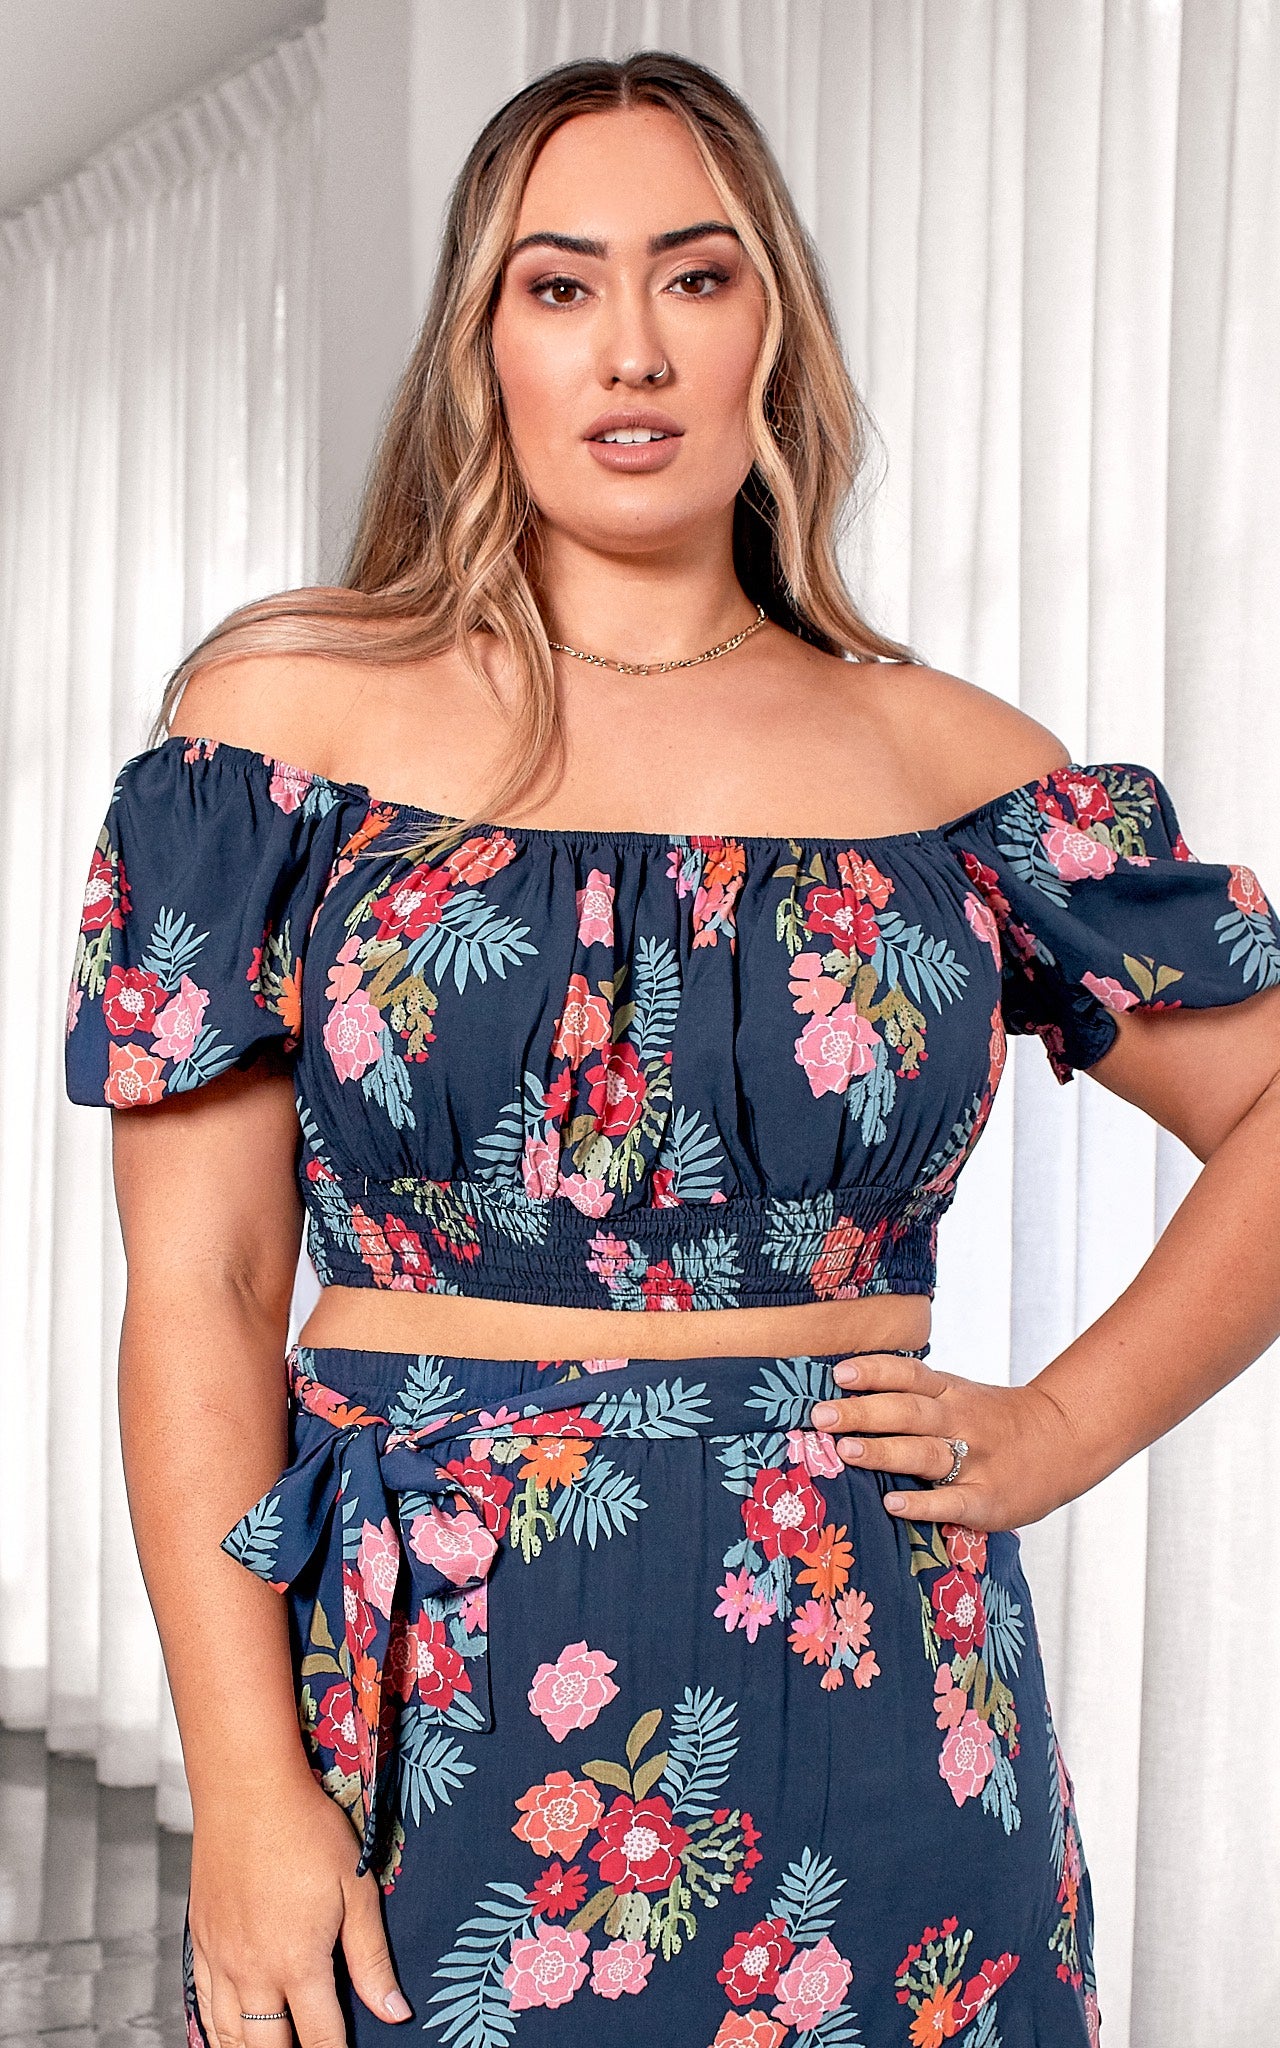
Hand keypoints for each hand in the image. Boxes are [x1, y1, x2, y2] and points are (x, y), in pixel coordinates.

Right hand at [188, 1772, 411, 2047]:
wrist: (248, 1789)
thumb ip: (372, 1958)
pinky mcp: (202, 1939)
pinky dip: (215, 2029)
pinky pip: (202, 2003)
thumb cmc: (308, 1829)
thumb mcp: (357, 1888)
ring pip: (228, 2035)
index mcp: (297, 1962)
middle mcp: (253, 1971)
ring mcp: (222, 1958)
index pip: (321, 2038)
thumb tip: (394, 2013)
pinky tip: (227, 2033)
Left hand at [809, 1351, 1073, 1530]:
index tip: (838, 1374)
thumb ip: (913, 1394)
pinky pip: (952, 1501)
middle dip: (862, 1412)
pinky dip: (922, 1503)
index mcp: (951, 1391)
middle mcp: (960, 1420)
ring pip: (925, 1452)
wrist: (1064, 1440)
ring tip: (846, 1451)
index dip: (874, 1372)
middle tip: (820, 1416)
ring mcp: (976, 1459)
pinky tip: (892, 1504)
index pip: (908, 1375)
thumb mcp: (959, 1394)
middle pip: (908, 1411)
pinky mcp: (988, 1499)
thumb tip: (843, 1392)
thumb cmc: (994, 1419)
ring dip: (885, 1450)